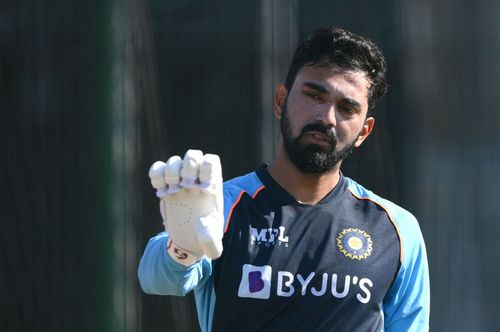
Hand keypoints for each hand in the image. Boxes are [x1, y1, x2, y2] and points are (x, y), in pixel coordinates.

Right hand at [149, 150, 223, 265]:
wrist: (188, 239)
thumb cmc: (203, 237)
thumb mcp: (210, 242)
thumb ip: (211, 242)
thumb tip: (208, 243)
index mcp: (212, 186)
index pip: (211, 160)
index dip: (206, 169)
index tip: (202, 188)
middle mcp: (197, 179)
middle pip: (193, 155)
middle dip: (188, 167)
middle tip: (187, 186)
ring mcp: (180, 181)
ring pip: (175, 160)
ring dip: (171, 173)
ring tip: (172, 191)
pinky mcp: (165, 186)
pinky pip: (158, 169)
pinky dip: (156, 175)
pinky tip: (161, 190)